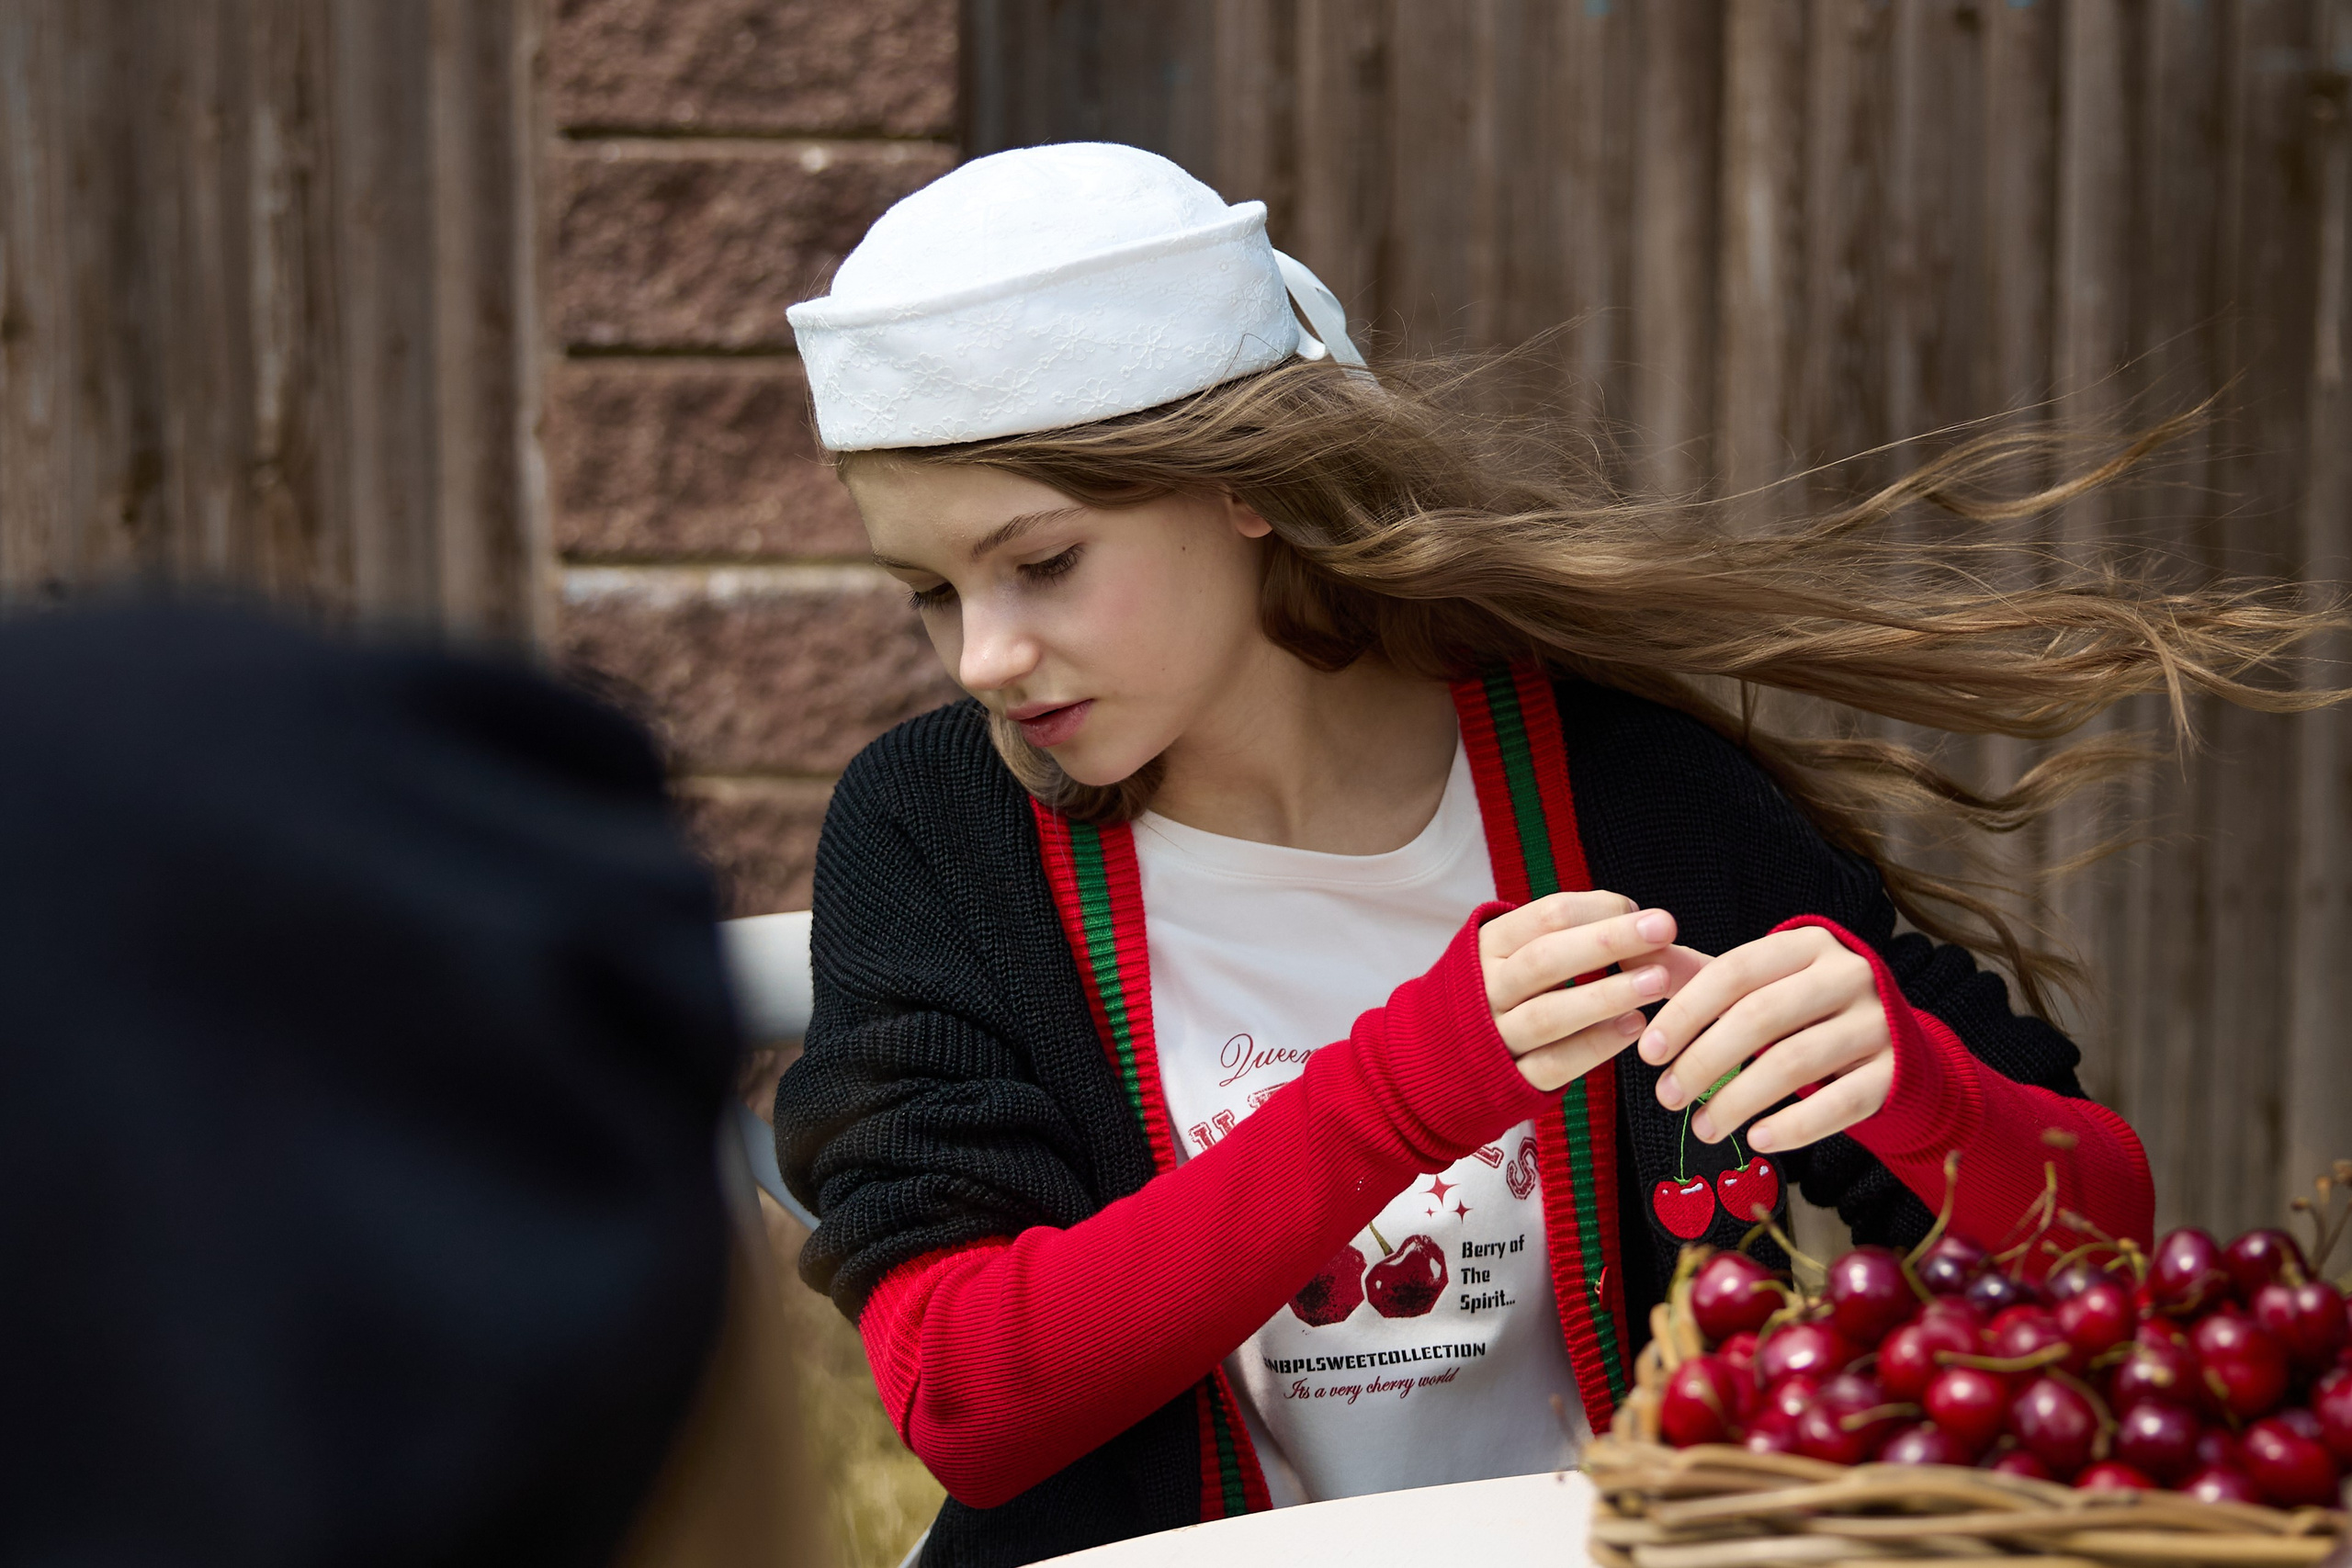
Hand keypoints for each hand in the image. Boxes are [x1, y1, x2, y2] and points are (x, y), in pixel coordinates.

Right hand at [1480, 892, 1710, 1091]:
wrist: (1444, 1055)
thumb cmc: (1503, 989)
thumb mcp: (1516, 949)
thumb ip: (1568, 932)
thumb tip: (1633, 917)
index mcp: (1490, 946)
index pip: (1546, 916)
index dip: (1600, 910)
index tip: (1646, 915)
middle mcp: (1487, 989)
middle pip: (1546, 959)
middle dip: (1609, 941)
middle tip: (1663, 929)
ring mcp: (1495, 1037)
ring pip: (1548, 1015)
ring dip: (1606, 996)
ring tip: (1658, 982)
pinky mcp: (1510, 1080)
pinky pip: (1554, 1064)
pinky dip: (1596, 1045)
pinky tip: (1635, 1027)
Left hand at [1638, 925, 1890, 1153]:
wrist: (1895, 1041)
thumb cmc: (1807, 1009)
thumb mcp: (1762, 983)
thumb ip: (1700, 974)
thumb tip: (1631, 956)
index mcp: (1807, 944)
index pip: (1734, 971)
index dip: (1685, 1012)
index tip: (1648, 1054)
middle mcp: (1848, 974)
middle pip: (1761, 1016)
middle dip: (1704, 1060)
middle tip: (1668, 1097)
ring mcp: (1878, 1022)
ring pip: (1796, 1062)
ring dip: (1739, 1100)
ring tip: (1703, 1128)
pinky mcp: (1896, 1071)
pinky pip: (1841, 1102)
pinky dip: (1795, 1126)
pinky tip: (1758, 1140)